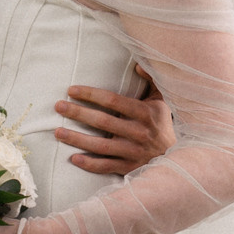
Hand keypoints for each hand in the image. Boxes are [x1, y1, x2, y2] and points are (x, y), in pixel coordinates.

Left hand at [53, 76, 173, 177]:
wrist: (176, 157)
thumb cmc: (162, 124)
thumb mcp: (161, 100)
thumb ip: (152, 80)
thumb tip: (137, 65)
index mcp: (144, 113)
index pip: (112, 101)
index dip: (90, 94)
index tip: (71, 90)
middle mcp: (138, 132)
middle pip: (102, 122)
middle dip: (78, 113)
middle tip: (58, 106)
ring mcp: (133, 152)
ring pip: (100, 146)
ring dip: (77, 139)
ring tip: (57, 132)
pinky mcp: (129, 168)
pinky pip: (106, 167)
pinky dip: (89, 164)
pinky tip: (73, 158)